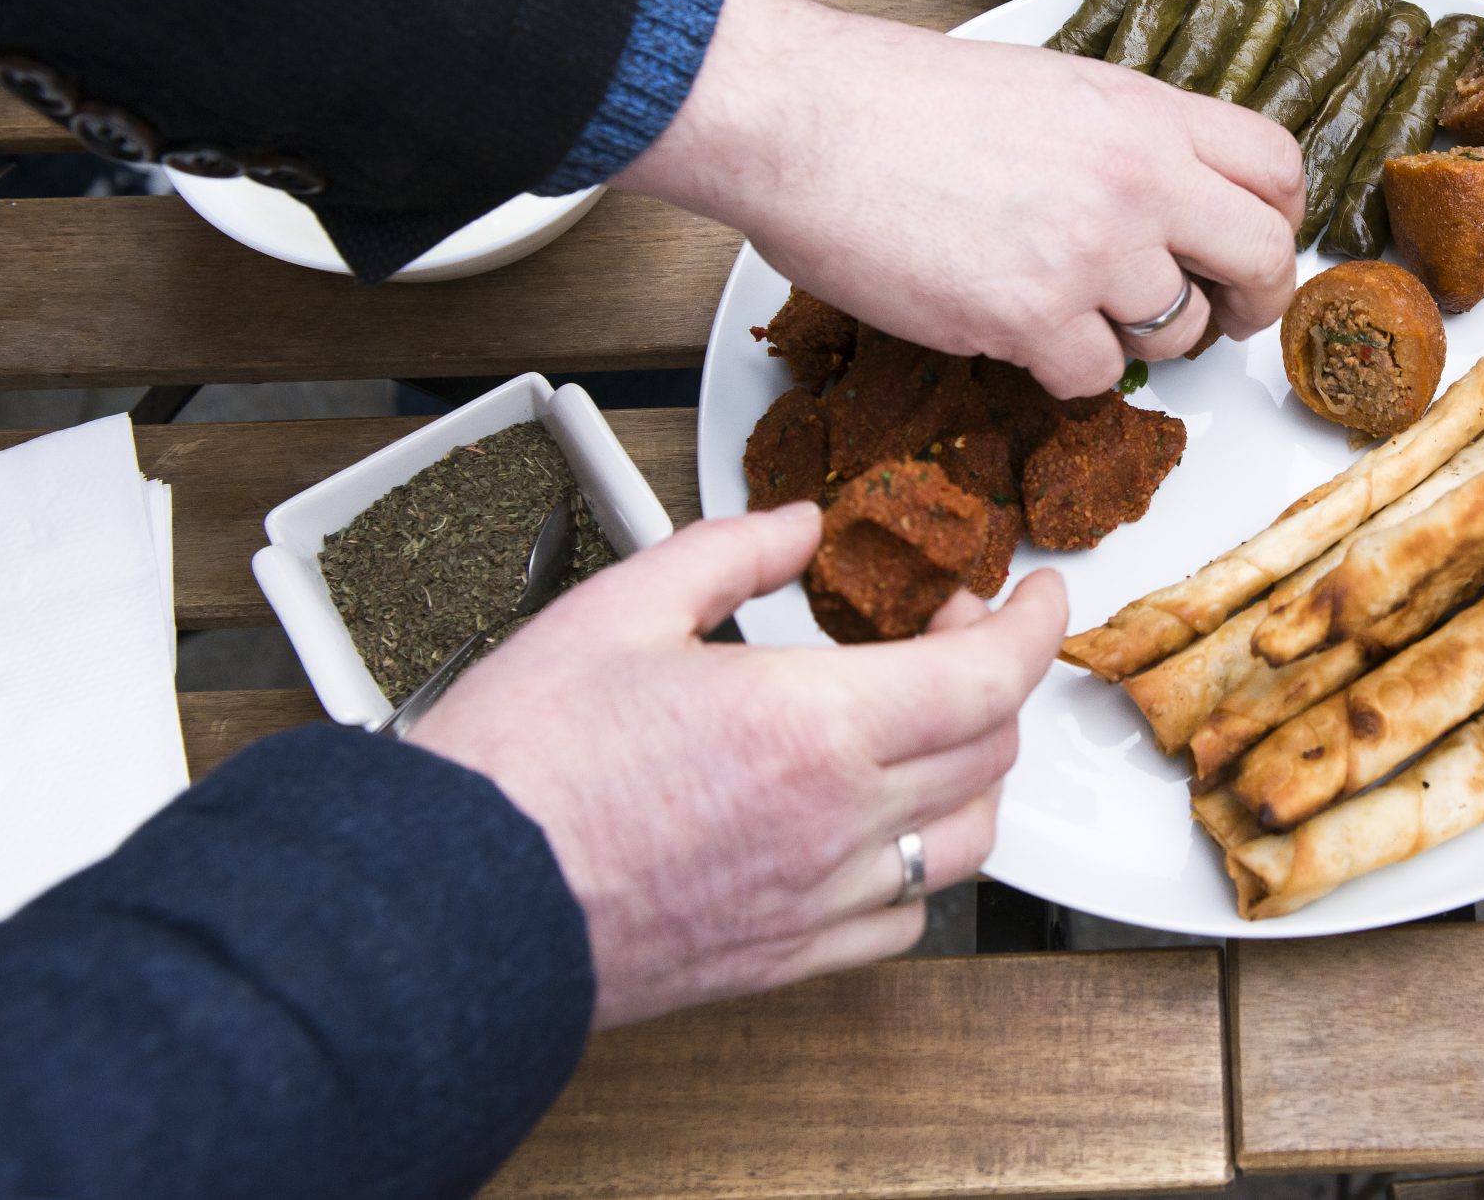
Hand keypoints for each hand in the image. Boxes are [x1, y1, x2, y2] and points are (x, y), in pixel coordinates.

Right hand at [408, 504, 1064, 1027]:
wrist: (450, 908)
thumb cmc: (519, 767)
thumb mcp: (620, 606)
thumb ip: (733, 552)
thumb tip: (803, 524)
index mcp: (810, 726)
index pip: (989, 676)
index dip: (1033, 624)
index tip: (1033, 592)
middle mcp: (837, 822)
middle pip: (990, 750)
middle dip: (993, 676)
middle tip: (940, 632)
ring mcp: (817, 899)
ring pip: (967, 841)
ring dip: (971, 770)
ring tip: (920, 723)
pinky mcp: (785, 958)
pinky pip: (902, 919)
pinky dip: (917, 865)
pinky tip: (875, 825)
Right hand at [620, 0, 1304, 395]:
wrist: (804, 119)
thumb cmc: (894, 99)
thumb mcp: (1046, 84)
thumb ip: (1120, 137)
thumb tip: (1159, 193)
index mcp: (1143, 111)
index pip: (1275, 167)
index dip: (1279, 219)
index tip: (1254, 244)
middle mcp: (1137, 179)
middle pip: (1262, 258)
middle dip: (1251, 302)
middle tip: (1221, 319)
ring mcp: (1090, 252)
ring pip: (1177, 332)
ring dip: (1139, 339)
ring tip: (1077, 313)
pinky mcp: (1031, 317)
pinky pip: (1093, 377)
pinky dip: (1062, 370)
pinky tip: (1018, 333)